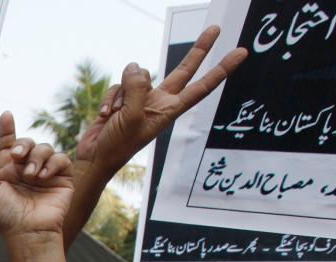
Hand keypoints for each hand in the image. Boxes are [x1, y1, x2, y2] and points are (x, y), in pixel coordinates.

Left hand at [0, 113, 73, 237]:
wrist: (28, 231)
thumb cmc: (6, 215)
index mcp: (8, 170)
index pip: (8, 144)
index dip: (7, 129)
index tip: (6, 115)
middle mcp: (26, 169)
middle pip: (27, 142)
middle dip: (22, 144)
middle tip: (17, 156)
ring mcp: (45, 173)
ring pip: (44, 147)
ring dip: (36, 157)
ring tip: (31, 175)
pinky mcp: (62, 178)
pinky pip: (60, 158)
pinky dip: (52, 163)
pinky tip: (43, 176)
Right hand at [74, 27, 246, 174]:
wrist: (95, 158)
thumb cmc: (118, 145)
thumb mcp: (132, 117)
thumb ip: (138, 88)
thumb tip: (136, 67)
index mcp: (169, 110)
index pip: (202, 86)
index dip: (221, 69)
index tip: (240, 53)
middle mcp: (160, 101)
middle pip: (184, 69)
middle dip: (199, 49)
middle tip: (216, 29)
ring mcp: (141, 99)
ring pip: (137, 76)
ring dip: (122, 91)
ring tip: (115, 115)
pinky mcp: (124, 98)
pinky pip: (118, 84)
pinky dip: (110, 98)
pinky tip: (105, 115)